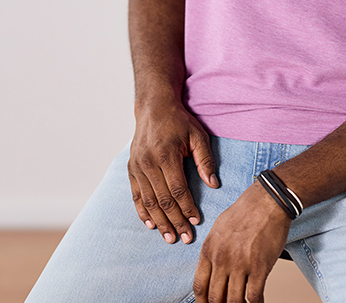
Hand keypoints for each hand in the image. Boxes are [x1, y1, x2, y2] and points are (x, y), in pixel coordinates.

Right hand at [128, 101, 218, 243]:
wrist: (154, 107)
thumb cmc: (179, 121)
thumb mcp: (198, 135)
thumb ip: (205, 160)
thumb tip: (214, 184)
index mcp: (166, 155)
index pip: (178, 189)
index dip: (187, 207)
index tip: (197, 221)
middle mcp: (149, 163)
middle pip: (163, 200)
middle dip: (175, 221)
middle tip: (185, 238)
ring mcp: (138, 166)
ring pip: (148, 201)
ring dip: (160, 222)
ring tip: (170, 237)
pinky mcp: (131, 168)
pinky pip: (136, 195)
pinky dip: (143, 212)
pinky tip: (151, 225)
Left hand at [193, 181, 291, 302]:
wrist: (268, 200)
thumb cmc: (246, 211)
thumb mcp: (219, 228)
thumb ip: (213, 251)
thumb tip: (213, 272)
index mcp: (210, 249)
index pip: (200, 286)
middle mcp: (222, 259)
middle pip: (215, 298)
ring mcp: (241, 264)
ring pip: (234, 302)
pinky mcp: (259, 267)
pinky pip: (254, 296)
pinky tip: (258, 302)